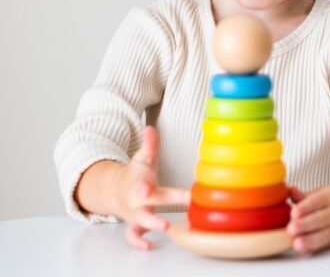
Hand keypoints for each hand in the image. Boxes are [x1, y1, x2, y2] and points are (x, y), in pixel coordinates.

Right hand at [114, 126, 190, 249]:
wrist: (116, 190)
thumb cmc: (137, 174)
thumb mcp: (142, 158)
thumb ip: (149, 145)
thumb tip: (150, 128)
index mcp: (139, 183)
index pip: (143, 184)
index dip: (144, 186)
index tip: (148, 187)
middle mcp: (136, 200)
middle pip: (147, 204)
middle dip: (156, 208)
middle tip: (168, 215)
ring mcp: (134, 213)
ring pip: (140, 222)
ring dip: (150, 226)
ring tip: (164, 228)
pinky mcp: (134, 224)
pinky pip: (133, 235)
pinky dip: (137, 242)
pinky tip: (148, 246)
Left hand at [286, 181, 329, 253]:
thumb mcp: (322, 193)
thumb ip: (305, 196)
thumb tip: (290, 191)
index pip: (317, 201)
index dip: (305, 207)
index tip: (293, 212)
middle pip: (321, 218)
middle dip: (305, 225)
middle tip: (291, 229)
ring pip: (324, 235)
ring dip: (310, 240)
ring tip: (296, 244)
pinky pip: (324, 244)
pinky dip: (313, 247)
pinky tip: (303, 250)